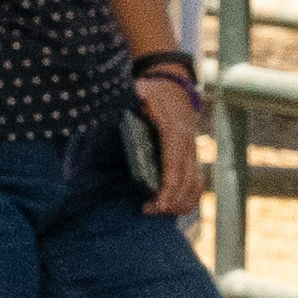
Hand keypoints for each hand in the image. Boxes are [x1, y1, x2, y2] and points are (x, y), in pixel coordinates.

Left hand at [130, 71, 203, 218]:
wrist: (173, 86)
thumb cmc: (150, 92)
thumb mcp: (136, 93)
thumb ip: (125, 109)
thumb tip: (101, 120)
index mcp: (175, 129)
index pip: (174, 165)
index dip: (168, 188)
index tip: (155, 205)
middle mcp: (189, 142)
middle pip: (187, 180)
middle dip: (171, 201)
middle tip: (148, 211)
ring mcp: (193, 151)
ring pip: (196, 183)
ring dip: (181, 203)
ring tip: (159, 212)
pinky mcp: (192, 157)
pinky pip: (196, 182)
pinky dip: (188, 197)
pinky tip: (172, 207)